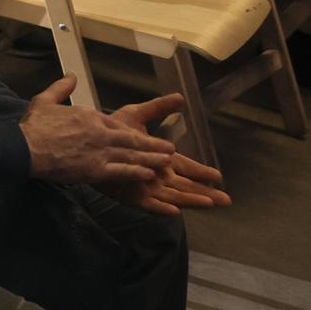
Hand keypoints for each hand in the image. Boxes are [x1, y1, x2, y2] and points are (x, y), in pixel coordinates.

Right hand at [19, 76, 177, 187]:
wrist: (25, 147)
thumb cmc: (33, 126)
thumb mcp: (45, 100)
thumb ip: (61, 88)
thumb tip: (71, 76)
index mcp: (89, 116)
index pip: (115, 123)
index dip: (131, 132)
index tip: (141, 136)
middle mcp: (100, 132)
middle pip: (132, 139)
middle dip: (153, 145)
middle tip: (169, 149)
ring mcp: (100, 151)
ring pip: (133, 155)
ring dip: (152, 158)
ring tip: (167, 161)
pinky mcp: (96, 169)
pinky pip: (123, 171)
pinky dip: (138, 172)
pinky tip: (149, 174)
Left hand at [92, 94, 229, 214]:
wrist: (84, 138)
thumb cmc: (110, 129)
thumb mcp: (136, 115)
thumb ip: (159, 107)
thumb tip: (180, 97)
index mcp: (159, 158)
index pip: (186, 167)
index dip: (202, 172)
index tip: (219, 177)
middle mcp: (155, 175)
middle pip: (185, 186)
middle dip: (205, 192)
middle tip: (225, 200)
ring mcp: (143, 186)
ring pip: (172, 197)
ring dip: (191, 200)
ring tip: (209, 202)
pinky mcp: (129, 195)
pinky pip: (147, 205)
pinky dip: (161, 208)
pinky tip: (174, 211)